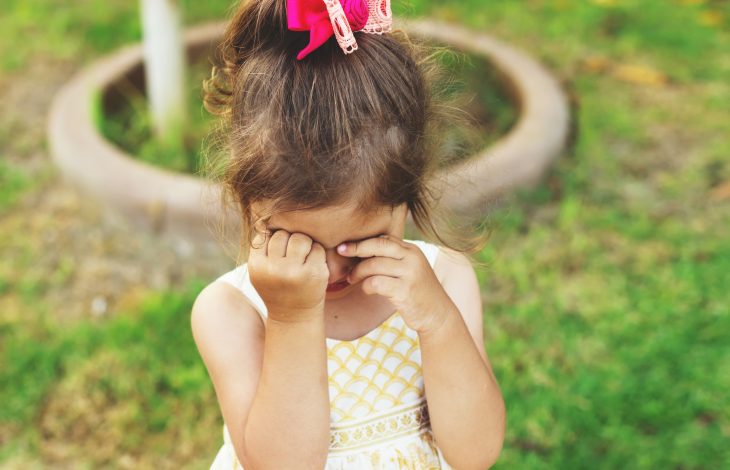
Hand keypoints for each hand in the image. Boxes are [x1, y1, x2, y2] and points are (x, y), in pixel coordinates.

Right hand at [248, 230, 328, 322]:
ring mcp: (296, 272)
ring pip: (301, 238)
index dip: (274, 240)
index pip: (265, 235)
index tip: (279, 252)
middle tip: (293, 255)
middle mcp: (275, 269)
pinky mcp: (315, 274)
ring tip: (303, 256)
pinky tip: (313, 264)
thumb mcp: (261, 270)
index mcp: (257, 266)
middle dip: (289, 241)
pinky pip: (317, 248)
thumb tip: (266, 218)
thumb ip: (261, 247)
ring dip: (304, 243)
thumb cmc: (277, 288)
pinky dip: (317, 253)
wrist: (294, 317)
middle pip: (283, 234)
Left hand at [338, 235, 454, 333]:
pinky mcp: (405, 290)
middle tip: (340, 252)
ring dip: (358, 272)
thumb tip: (362, 251)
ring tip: (352, 279)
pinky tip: (367, 290)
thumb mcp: (409, 270)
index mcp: (412, 250)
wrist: (438, 314)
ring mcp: (410, 274)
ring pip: (374, 265)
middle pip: (378, 246)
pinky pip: (376, 283)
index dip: (363, 241)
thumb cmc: (418, 292)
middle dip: (356, 248)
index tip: (345, 246)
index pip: (384, 239)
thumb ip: (393, 259)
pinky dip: (366, 286)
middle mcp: (412, 258)